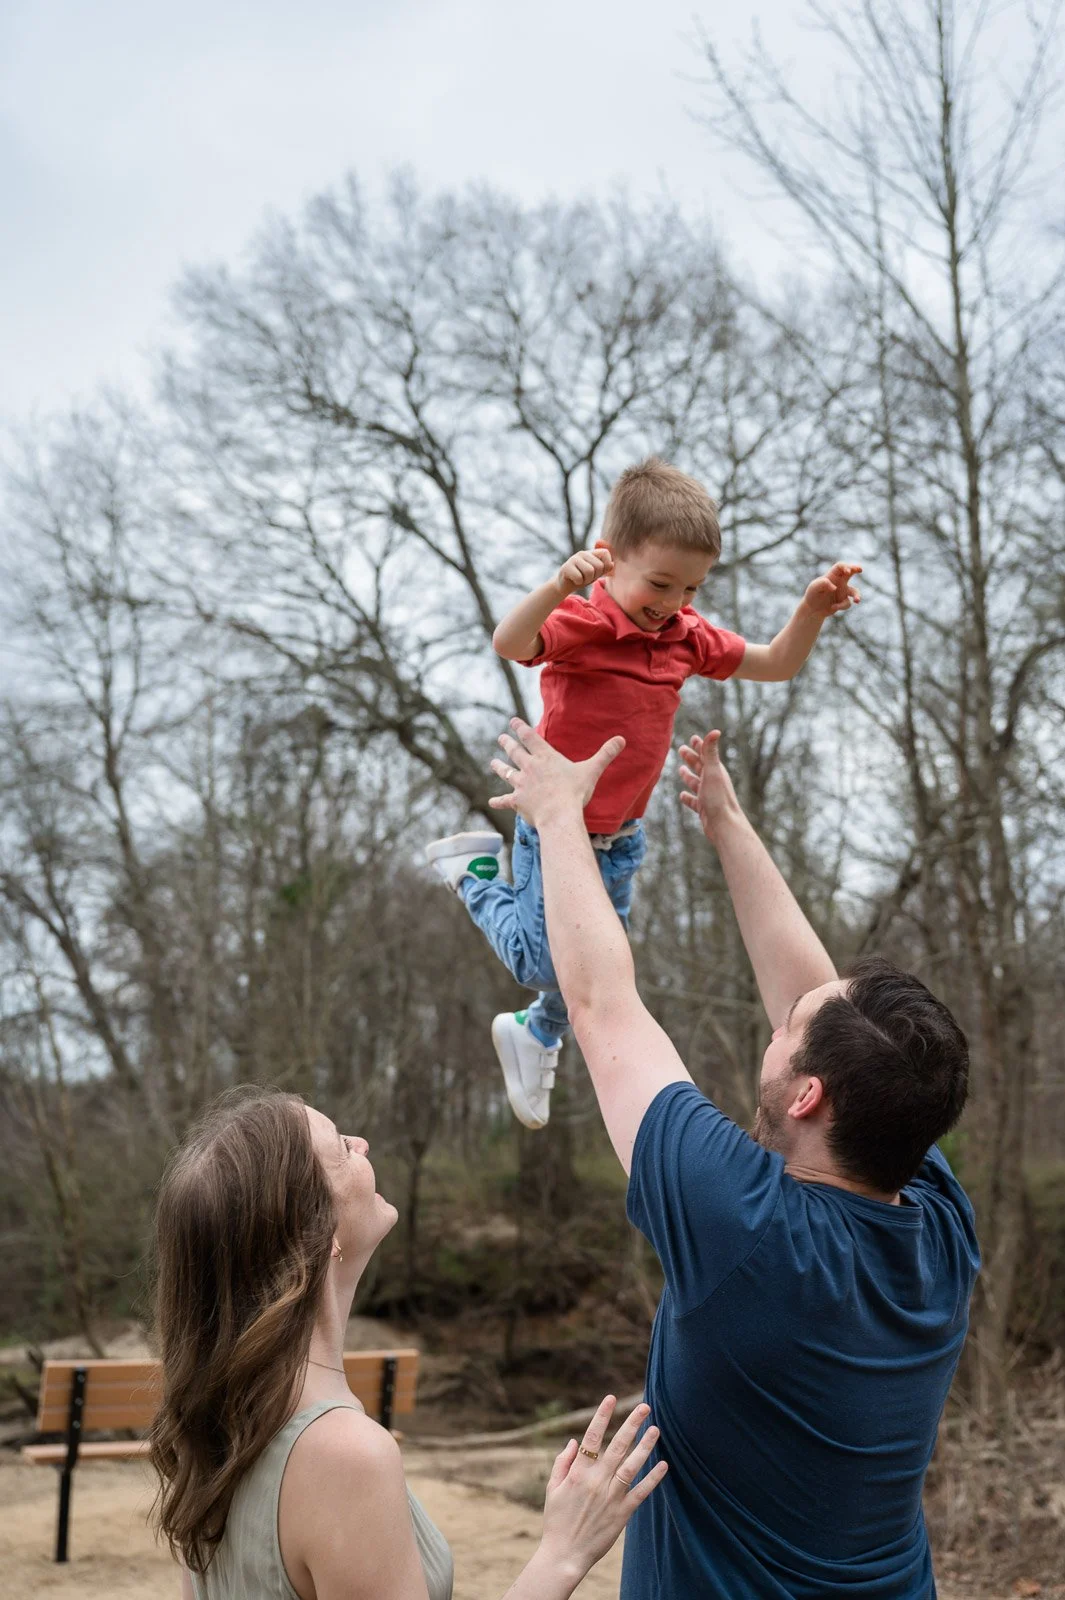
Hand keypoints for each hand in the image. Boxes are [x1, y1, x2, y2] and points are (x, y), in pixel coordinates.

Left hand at [489, 718, 623, 825]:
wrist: (558, 815)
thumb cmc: (575, 792)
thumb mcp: (592, 770)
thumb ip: (605, 754)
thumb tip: (621, 739)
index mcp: (545, 757)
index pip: (530, 737)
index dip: (520, 728)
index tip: (512, 721)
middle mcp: (529, 767)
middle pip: (515, 752)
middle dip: (507, 744)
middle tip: (501, 738)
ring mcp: (521, 784)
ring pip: (507, 773)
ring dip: (499, 767)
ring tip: (493, 762)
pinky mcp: (517, 801)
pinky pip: (505, 800)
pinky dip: (498, 801)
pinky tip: (491, 802)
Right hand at [539, 1396, 666, 1578]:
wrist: (565, 1555)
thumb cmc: (556, 1521)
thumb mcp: (553, 1489)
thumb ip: (562, 1462)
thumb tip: (574, 1441)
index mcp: (578, 1473)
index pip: (592, 1438)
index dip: (602, 1416)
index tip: (611, 1398)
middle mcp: (596, 1481)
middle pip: (617, 1446)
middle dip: (631, 1424)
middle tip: (644, 1407)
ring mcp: (611, 1497)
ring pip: (631, 1466)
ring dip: (645, 1447)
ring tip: (656, 1429)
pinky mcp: (622, 1513)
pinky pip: (640, 1492)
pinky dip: (652, 1479)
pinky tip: (663, 1465)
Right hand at [555, 547, 613, 596]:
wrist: (565, 585)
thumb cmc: (582, 578)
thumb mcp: (596, 573)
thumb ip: (605, 568)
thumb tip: (612, 564)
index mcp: (591, 553)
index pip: (605, 553)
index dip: (606, 564)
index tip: (599, 571)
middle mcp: (583, 553)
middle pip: (599, 566)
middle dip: (595, 576)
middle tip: (587, 577)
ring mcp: (573, 559)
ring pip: (590, 571)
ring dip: (586, 580)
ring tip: (581, 578)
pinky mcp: (566, 567)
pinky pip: (579, 577)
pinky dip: (578, 582)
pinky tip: (574, 580)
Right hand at [678, 730, 741, 839]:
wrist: (724, 825)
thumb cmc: (719, 798)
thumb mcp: (712, 772)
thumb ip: (711, 752)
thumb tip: (715, 731)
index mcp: (716, 771)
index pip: (706, 754)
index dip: (700, 745)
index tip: (693, 738)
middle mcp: (713, 782)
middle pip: (700, 766)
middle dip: (691, 757)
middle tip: (681, 749)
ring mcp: (709, 796)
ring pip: (697, 783)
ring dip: (689, 776)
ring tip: (680, 770)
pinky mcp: (704, 809)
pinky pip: (694, 801)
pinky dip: (688, 797)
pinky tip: (682, 796)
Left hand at [803, 561, 861, 616]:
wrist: (812, 609)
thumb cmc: (812, 594)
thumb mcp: (814, 588)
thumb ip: (823, 584)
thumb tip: (835, 588)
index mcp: (832, 575)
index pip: (840, 566)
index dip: (846, 566)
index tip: (847, 571)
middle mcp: (839, 582)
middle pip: (850, 572)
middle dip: (856, 569)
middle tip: (860, 569)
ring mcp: (843, 592)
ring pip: (854, 592)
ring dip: (857, 596)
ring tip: (856, 600)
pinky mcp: (843, 602)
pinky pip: (847, 604)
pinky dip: (841, 606)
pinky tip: (833, 607)